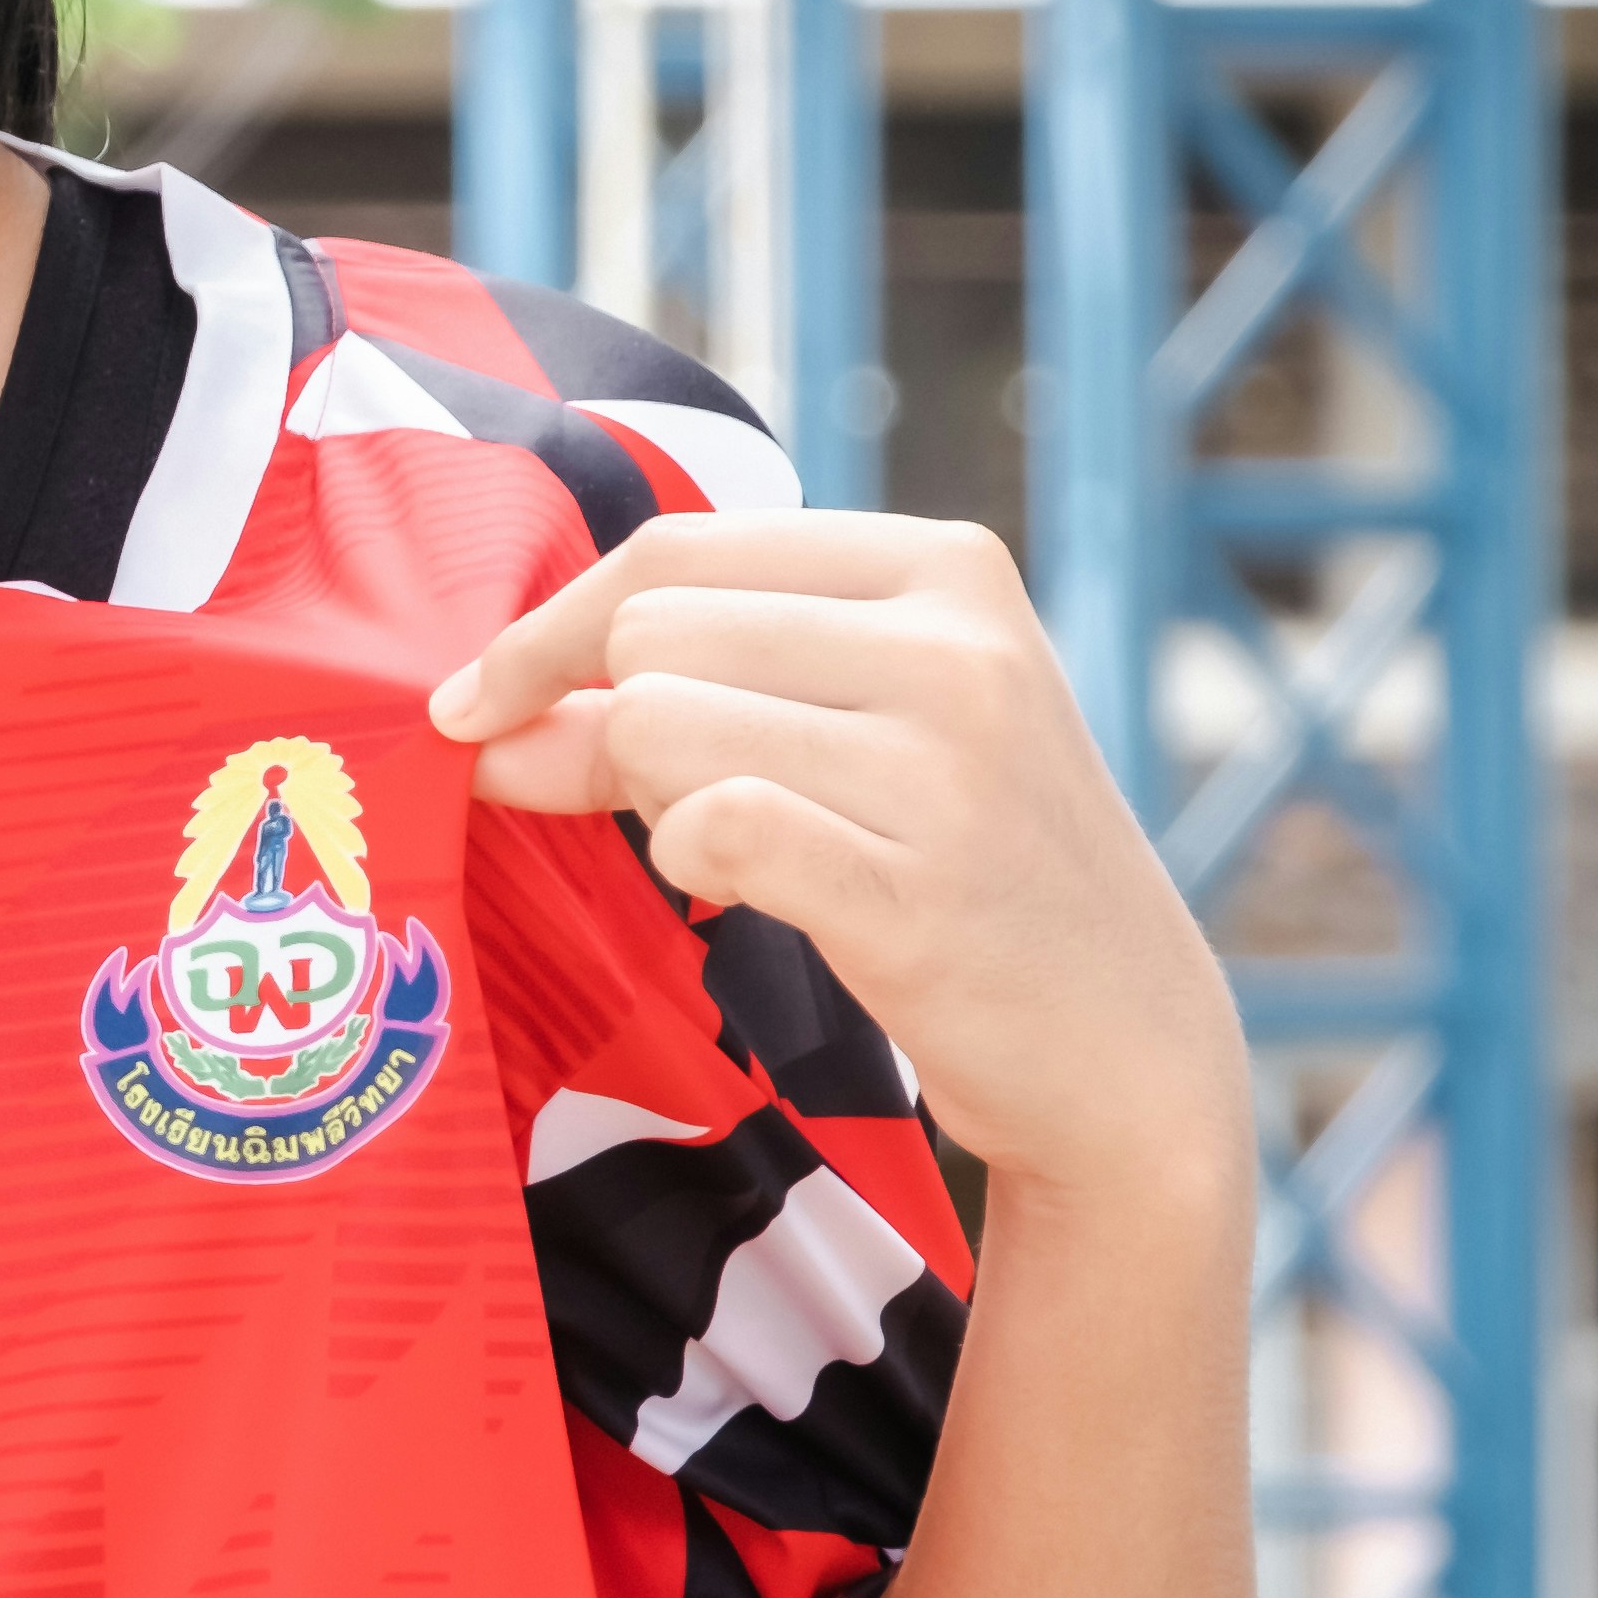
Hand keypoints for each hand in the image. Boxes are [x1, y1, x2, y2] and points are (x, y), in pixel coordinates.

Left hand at [427, 511, 1243, 1206]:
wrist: (1124, 1049)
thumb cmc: (966, 870)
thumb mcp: (862, 733)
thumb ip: (683, 691)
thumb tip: (474, 714)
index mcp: (945, 566)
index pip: (674, 548)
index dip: (549, 629)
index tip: (483, 701)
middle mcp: (957, 646)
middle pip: (652, 633)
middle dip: (617, 727)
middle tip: (679, 805)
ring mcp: (946, 767)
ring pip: (660, 726)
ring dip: (655, 801)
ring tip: (750, 849)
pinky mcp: (915, 891)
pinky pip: (712, 830)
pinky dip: (693, 862)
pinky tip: (754, 891)